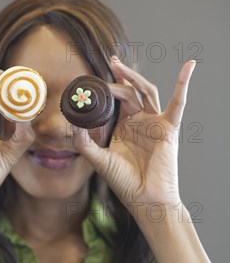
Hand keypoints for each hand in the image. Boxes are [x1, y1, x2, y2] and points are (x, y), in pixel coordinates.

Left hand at [72, 56, 196, 222]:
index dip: (106, 89)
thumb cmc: (125, 183)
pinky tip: (189, 66)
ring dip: (134, 77)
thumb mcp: (99, 160)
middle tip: (109, 62)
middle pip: (130, 91)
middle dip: (120, 77)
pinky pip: (178, 102)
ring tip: (118, 65)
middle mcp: (140, 122)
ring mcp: (155, 123)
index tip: (90, 81)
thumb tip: (72, 124)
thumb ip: (84, 143)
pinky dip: (184, 83)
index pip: (116, 100)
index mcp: (125, 127)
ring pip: (146, 92)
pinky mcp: (168, 128)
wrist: (145, 200)